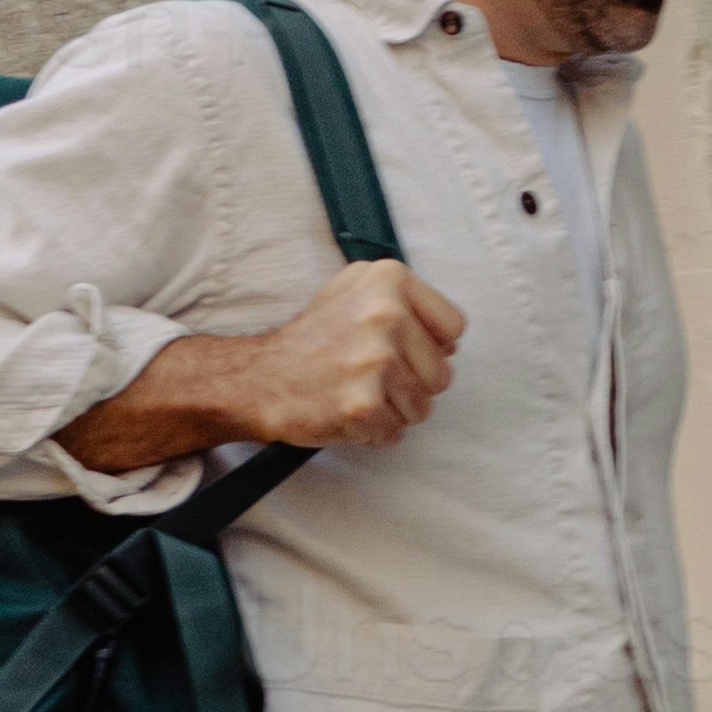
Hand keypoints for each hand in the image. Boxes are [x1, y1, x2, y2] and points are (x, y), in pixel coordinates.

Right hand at [65, 260, 464, 467]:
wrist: (256, 378)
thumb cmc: (311, 340)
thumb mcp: (352, 290)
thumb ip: (404, 299)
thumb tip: (450, 337)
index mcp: (388, 279)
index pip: (454, 328)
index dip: (429, 347)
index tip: (397, 348)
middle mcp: (385, 314)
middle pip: (442, 375)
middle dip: (411, 385)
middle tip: (367, 376)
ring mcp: (373, 361)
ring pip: (423, 408)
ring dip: (393, 411)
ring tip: (355, 392)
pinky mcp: (361, 405)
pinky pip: (394, 433)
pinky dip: (373, 432)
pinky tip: (344, 412)